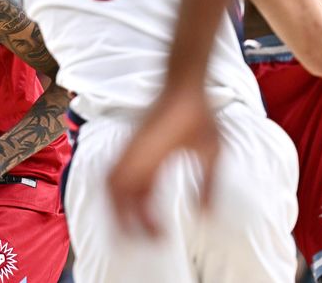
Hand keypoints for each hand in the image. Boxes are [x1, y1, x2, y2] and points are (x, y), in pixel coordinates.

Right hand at [107, 85, 218, 236]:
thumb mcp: (213, 152)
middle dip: (120, 218)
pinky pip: (113, 168)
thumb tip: (204, 216)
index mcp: (154, 156)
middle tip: (137, 238)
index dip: (145, 222)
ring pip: (108, 180)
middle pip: (114, 191)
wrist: (183, 83)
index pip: (139, 197)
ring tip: (128, 224)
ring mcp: (129, 145)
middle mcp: (136, 152)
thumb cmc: (199, 114)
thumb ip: (208, 185)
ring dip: (114, 204)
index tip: (160, 236)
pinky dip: (115, 188)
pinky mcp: (130, 141)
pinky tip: (127, 199)